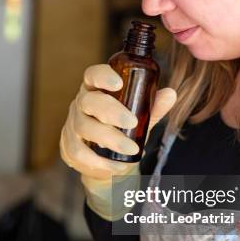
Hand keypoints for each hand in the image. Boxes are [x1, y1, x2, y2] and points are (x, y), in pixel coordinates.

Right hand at [60, 64, 176, 180]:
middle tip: (132, 122)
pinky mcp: (69, 147)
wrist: (103, 159)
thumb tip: (170, 94)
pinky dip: (100, 160)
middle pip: (89, 101)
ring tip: (132, 149)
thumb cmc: (121, 128)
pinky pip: (80, 152)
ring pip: (84, 128)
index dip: (103, 76)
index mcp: (96, 89)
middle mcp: (81, 104)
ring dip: (110, 139)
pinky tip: (117, 165)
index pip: (93, 75)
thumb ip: (152, 107)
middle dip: (111, 111)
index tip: (119, 83)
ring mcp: (73, 125)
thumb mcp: (139, 117)